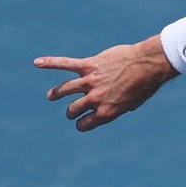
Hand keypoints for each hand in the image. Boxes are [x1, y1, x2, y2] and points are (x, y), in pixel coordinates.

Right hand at [34, 40, 174, 131]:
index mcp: (106, 112)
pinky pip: (65, 64)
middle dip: (71, 111)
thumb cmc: (145, 84)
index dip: (81, 124)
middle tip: (71, 111)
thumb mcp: (134, 103)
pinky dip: (50, 62)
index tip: (82, 122)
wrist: (149, 65)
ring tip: (52, 96)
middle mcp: (95, 99)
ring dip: (56, 94)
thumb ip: (122, 106)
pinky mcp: (89, 65)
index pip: (84, 124)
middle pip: (73, 108)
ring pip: (65, 89)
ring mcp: (90, 82)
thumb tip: (120, 107)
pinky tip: (37, 62)